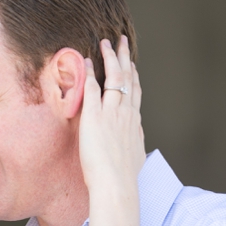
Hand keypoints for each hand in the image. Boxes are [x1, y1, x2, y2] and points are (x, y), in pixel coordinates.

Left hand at [78, 36, 144, 194]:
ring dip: (110, 57)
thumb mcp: (136, 155)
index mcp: (135, 122)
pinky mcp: (95, 116)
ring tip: (105, 42)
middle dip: (124, 57)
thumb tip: (138, 137)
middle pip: (128, 78)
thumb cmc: (124, 176)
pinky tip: (87, 62)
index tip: (131, 63)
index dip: (133, 75)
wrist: (116, 183)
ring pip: (114, 77)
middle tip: (121, 41)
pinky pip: (92, 89)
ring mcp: (111, 112)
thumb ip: (136, 141)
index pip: (135, 92)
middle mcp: (126, 113)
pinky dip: (90, 73)